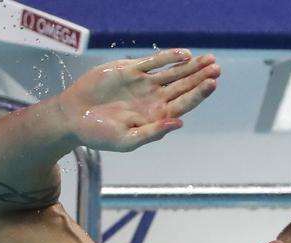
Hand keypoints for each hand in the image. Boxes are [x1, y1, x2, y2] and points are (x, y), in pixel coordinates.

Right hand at [55, 49, 219, 151]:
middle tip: (217, 68)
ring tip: (209, 60)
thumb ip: (153, 132)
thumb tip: (179, 123)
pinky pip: (153, 62)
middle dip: (200, 77)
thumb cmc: (99, 134)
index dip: (199, 94)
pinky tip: (184, 55)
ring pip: (173, 73)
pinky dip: (168, 57)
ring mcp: (144, 84)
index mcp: (157, 117)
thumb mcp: (127, 140)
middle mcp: (155, 99)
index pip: (184, 104)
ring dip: (191, 66)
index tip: (212, 84)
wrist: (73, 117)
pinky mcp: (130, 71)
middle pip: (184, 86)